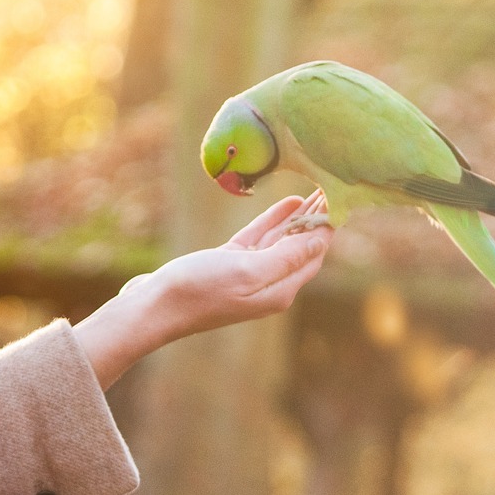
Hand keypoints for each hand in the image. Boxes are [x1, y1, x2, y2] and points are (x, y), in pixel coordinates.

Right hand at [76, 193, 333, 388]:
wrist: (153, 307)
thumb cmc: (199, 290)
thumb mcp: (248, 271)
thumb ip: (287, 257)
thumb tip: (323, 240)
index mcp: (279, 290)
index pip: (314, 254)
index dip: (328, 227)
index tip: (341, 198)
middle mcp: (269, 285)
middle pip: (302, 247)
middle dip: (318, 219)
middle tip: (333, 186)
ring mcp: (248, 275)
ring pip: (282, 241)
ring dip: (299, 217)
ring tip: (317, 191)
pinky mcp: (228, 265)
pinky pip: (259, 240)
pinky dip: (273, 222)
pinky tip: (287, 205)